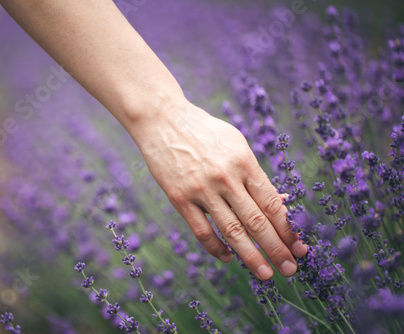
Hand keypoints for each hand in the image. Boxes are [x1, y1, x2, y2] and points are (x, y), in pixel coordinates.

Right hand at [132, 100, 307, 279]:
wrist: (163, 120)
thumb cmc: (204, 131)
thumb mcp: (236, 143)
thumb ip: (254, 174)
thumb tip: (277, 202)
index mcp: (244, 162)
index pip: (272, 204)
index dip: (288, 229)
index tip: (298, 246)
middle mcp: (226, 178)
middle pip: (257, 221)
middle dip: (277, 249)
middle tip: (290, 269)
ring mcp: (201, 190)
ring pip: (232, 231)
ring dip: (251, 257)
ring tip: (265, 274)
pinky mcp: (180, 198)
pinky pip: (202, 231)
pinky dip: (216, 248)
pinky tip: (228, 257)